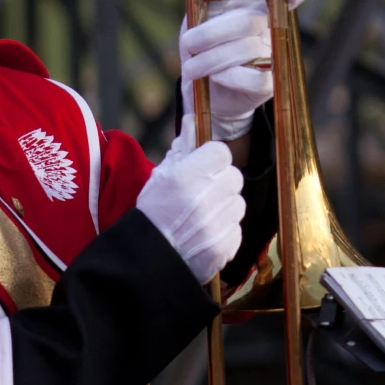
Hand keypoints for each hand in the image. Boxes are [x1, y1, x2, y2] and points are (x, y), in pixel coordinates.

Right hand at [137, 130, 244, 284]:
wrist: (145, 263)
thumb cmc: (150, 217)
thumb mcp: (159, 178)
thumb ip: (181, 149)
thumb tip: (193, 121)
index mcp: (188, 176)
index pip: (221, 152)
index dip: (213, 160)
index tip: (204, 169)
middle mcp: (206, 198)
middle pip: (234, 176)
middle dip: (222, 183)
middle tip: (203, 194)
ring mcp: (218, 224)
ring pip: (239, 204)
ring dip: (225, 208)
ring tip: (204, 217)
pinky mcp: (225, 247)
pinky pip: (237, 230)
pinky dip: (225, 232)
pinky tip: (205, 236)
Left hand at [179, 0, 272, 142]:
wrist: (202, 88)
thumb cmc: (204, 46)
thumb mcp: (201, 14)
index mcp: (258, 10)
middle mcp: (271, 32)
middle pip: (249, 21)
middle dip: (213, 31)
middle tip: (188, 42)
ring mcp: (272, 58)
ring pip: (246, 49)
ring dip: (212, 57)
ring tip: (190, 66)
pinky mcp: (267, 84)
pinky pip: (253, 77)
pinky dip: (228, 76)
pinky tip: (213, 77)